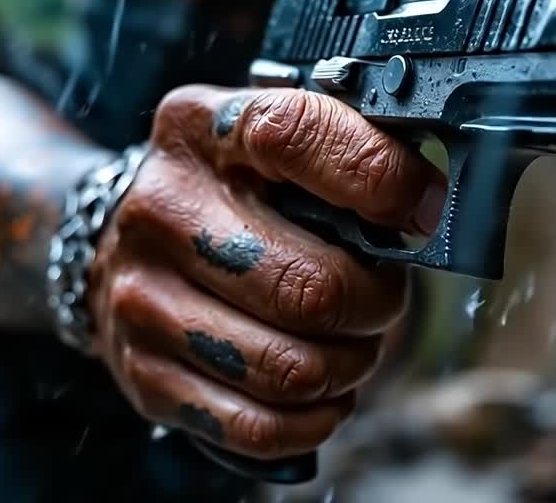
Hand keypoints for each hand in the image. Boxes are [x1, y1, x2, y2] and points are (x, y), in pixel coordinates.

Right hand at [88, 85, 446, 459]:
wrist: (122, 243)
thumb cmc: (230, 194)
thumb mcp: (269, 145)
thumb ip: (342, 153)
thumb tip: (433, 204)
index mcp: (201, 130)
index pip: (296, 136)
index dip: (379, 177)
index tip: (424, 208)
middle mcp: (161, 208)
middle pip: (311, 286)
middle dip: (376, 304)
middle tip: (383, 297)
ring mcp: (142, 296)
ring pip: (292, 368)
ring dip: (349, 366)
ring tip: (351, 343)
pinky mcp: (143, 373)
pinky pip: (258, 426)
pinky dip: (314, 419)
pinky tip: (322, 393)